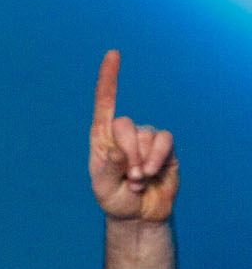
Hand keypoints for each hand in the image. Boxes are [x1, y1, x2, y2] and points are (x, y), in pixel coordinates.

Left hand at [89, 50, 177, 222]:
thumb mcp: (103, 187)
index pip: (104, 103)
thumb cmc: (115, 198)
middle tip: (128, 176)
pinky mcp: (165, 148)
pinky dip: (157, 158)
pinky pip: (164, 141)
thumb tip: (114, 149)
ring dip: (142, 161)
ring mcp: (146, 139)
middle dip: (126, 153)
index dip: (108, 79)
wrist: (139, 214)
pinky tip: (152, 173)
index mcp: (101, 138)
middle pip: (124, 124)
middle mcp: (124, 134)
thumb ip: (107, 168)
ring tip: (138, 180)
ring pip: (146, 135)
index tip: (113, 54)